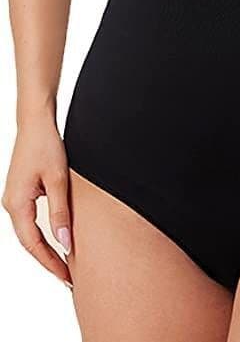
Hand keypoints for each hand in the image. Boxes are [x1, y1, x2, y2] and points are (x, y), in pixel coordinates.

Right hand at [2, 113, 72, 286]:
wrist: (36, 122)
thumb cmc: (46, 145)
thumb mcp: (58, 180)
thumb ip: (61, 213)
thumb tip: (65, 244)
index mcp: (17, 204)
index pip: (34, 244)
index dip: (50, 262)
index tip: (67, 277)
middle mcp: (11, 204)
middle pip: (29, 242)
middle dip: (48, 260)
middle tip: (69, 277)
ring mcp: (15, 198)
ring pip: (29, 232)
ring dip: (46, 248)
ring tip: (66, 263)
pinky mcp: (21, 192)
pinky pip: (31, 220)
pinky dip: (43, 233)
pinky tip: (58, 237)